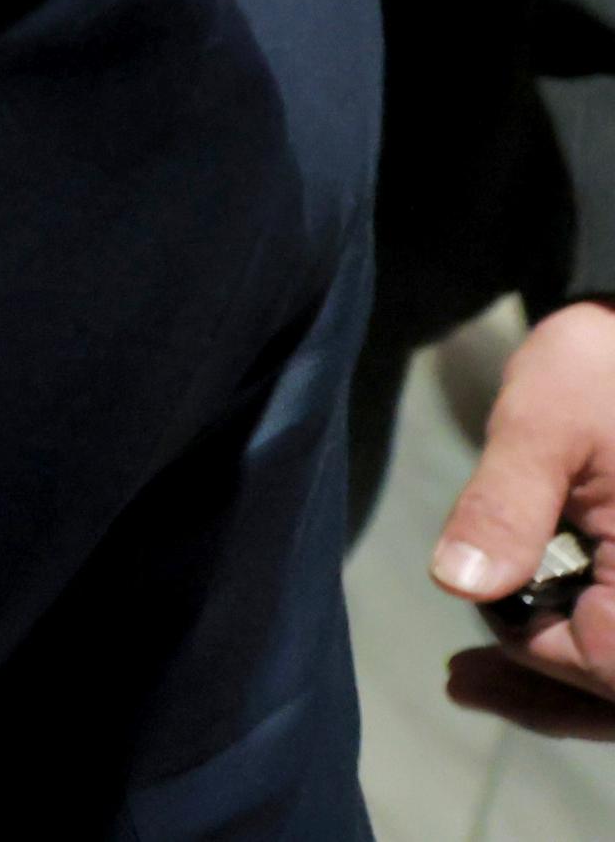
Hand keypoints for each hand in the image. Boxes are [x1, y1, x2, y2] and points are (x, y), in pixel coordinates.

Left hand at [432, 299, 614, 724]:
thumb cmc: (602, 367)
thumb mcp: (544, 422)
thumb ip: (504, 506)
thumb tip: (459, 582)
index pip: (610, 657)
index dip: (542, 650)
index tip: (485, 617)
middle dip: (551, 691)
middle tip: (459, 682)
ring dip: (568, 689)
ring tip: (472, 684)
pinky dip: (591, 663)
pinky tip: (525, 653)